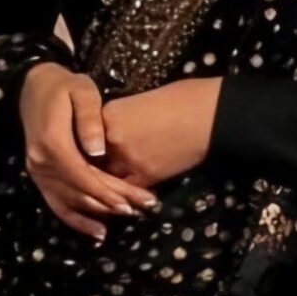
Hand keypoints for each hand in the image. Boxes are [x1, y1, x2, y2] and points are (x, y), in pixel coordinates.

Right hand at [18, 61, 163, 241]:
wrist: (34, 86)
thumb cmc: (65, 86)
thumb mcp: (82, 92)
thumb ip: (90, 120)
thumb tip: (97, 152)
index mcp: (52, 143)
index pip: (83, 176)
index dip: (107, 192)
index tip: (131, 203)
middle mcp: (41, 162)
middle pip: (80, 191)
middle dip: (111, 204)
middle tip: (141, 210)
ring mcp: (37, 171)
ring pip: (69, 202)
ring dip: (98, 215)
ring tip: (127, 219)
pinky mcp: (40, 176)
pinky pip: (56, 204)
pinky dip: (76, 220)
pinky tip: (98, 233)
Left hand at [99, 76, 221, 188]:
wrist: (210, 113)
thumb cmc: (182, 98)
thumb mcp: (142, 100)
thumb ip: (122, 117)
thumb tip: (119, 130)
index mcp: (108, 114)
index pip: (86, 137)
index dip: (89, 146)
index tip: (94, 151)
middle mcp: (110, 138)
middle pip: (92, 160)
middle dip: (94, 168)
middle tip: (95, 175)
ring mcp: (127, 159)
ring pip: (108, 179)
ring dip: (108, 185)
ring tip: (110, 190)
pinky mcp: (146, 176)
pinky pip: (129, 191)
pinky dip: (128, 195)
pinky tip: (130, 197)